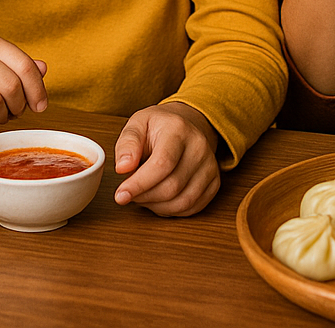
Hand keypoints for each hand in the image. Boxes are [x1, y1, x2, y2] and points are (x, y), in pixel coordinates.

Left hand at [113, 102, 220, 216]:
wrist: (185, 125)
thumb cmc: (158, 127)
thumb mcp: (137, 124)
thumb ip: (127, 144)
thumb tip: (123, 168)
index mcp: (178, 129)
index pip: (162, 164)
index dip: (139, 184)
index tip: (120, 195)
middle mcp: (199, 147)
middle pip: (172, 187)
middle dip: (144, 197)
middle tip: (129, 193)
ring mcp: (210, 166)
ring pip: (183, 201)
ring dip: (156, 206)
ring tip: (143, 196)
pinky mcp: (214, 183)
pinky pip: (192, 208)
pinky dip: (171, 210)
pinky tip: (158, 200)